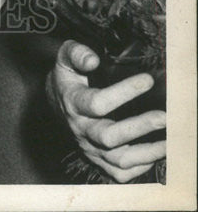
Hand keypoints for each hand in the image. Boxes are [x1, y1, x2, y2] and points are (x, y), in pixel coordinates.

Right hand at [47, 40, 165, 181]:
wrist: (57, 104)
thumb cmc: (67, 79)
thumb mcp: (64, 59)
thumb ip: (76, 53)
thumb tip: (93, 60)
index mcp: (73, 103)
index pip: (97, 103)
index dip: (123, 92)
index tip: (147, 80)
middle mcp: (81, 129)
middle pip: (109, 136)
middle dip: (139, 127)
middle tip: (163, 117)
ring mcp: (90, 148)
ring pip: (118, 160)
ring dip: (147, 152)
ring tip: (169, 141)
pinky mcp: (98, 161)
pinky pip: (120, 173)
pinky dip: (140, 167)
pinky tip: (156, 153)